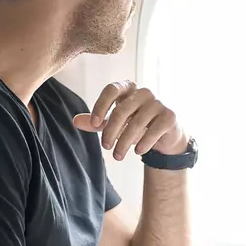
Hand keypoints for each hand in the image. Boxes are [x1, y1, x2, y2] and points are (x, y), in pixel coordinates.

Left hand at [73, 81, 190, 160]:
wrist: (164, 135)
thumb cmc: (135, 124)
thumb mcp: (114, 124)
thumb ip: (97, 122)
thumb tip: (75, 121)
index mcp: (127, 89)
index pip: (111, 89)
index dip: (101, 105)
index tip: (94, 125)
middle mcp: (143, 92)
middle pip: (122, 109)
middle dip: (111, 131)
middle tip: (105, 147)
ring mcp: (158, 103)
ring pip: (137, 122)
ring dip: (125, 142)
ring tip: (118, 156)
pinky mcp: (169, 116)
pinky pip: (154, 129)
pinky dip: (144, 142)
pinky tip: (137, 152)